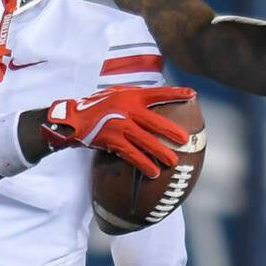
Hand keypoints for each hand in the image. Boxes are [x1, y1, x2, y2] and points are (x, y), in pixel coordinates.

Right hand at [41, 86, 194, 177]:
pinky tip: (152, 171)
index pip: (157, 93)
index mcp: (131, 96)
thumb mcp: (116, 94)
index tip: (192, 94)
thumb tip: (154, 100)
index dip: (175, 94)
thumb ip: (134, 96)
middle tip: (186, 140)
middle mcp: (127, 110)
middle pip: (155, 122)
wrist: (73, 119)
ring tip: (172, 162)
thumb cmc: (96, 106)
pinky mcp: (112, 140)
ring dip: (160, 153)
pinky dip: (143, 163)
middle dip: (172, 131)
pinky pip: (132, 154)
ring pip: (145, 141)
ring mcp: (120, 126)